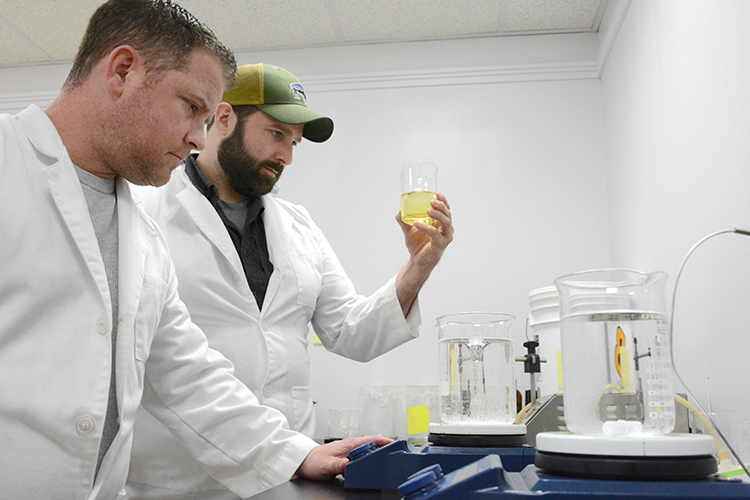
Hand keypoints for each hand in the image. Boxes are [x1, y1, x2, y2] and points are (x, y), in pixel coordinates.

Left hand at [295, 436, 392, 480]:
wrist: (304, 461)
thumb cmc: (314, 461)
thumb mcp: (327, 466)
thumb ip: (339, 465)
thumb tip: (350, 465)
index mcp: (349, 444)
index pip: (371, 439)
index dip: (385, 440)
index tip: (395, 443)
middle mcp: (350, 445)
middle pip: (373, 444)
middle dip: (384, 447)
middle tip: (395, 454)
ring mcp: (349, 450)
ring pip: (368, 451)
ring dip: (377, 454)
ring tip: (386, 460)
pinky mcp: (347, 456)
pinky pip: (362, 457)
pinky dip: (368, 460)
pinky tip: (370, 467)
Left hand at [394, 192, 453, 314]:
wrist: (416, 262)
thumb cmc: (417, 246)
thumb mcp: (408, 230)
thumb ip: (404, 220)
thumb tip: (399, 210)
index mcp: (441, 224)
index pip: (446, 210)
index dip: (443, 201)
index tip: (437, 193)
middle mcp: (446, 230)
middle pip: (448, 215)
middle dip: (442, 206)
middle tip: (432, 201)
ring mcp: (444, 238)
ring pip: (447, 224)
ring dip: (438, 215)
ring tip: (428, 210)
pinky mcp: (440, 246)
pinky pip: (435, 235)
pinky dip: (427, 228)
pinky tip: (417, 224)